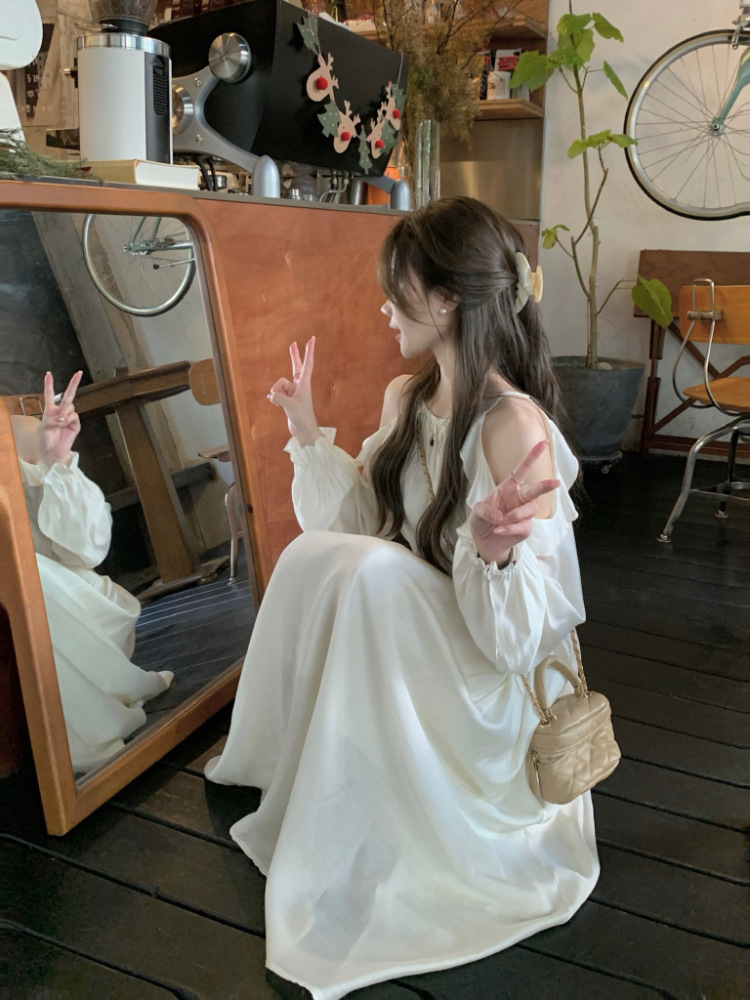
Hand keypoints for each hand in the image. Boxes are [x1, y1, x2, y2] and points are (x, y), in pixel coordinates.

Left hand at [38, 371, 82, 467]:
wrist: (52, 452)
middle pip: (68, 395)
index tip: (49, 374)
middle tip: (79, 373)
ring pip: (71, 407)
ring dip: (65, 412)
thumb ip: (52, 420)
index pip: (50, 395)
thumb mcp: (44, 428)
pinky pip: (75, 416)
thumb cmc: (45, 440)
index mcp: (50, 410)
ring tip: (60, 422)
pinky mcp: (75, 425)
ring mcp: (69, 418)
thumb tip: (62, 418)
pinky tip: (64, 424)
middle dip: (74, 383)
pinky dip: (69, 418)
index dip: (49, 384)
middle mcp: (61, 412)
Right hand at [267, 338, 320, 445]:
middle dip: (293, 356)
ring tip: (282, 403)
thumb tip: (271, 395)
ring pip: (278, 385)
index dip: (309, 351)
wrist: (303, 431)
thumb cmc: (302, 418)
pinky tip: (276, 405)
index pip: (307, 364)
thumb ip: (279, 397)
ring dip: (276, 394)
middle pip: (295, 366)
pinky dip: (274, 398)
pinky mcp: (287, 398)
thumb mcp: (290, 406)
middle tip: (293, 343)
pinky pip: (275, 393)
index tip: (312, 339)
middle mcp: (299, 386)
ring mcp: (293, 392)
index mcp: (305, 384)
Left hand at [468, 440, 559, 565]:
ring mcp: (524, 514)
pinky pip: (522, 526)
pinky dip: (509, 529)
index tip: (543, 443)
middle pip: (535, 490)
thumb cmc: (482, 521)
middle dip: (545, 486)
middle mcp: (519, 498)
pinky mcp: (526, 528)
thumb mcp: (477, 511)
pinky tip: (499, 531)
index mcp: (508, 488)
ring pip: (530, 509)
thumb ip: (486, 510)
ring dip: (514, 516)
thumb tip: (501, 515)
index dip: (532, 457)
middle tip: (555, 482)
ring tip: (500, 523)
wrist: (484, 542)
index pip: (522, 470)